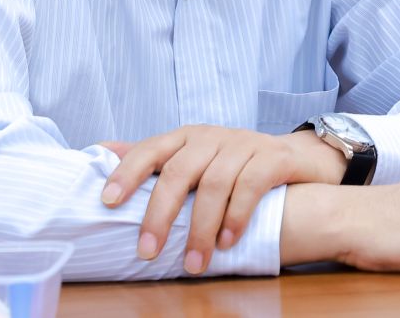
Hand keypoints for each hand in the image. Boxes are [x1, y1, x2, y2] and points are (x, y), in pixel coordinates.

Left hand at [98, 124, 349, 272]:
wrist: (298, 159)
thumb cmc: (236, 164)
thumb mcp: (194, 158)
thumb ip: (154, 158)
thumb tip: (101, 150)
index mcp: (187, 137)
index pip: (150, 148)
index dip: (128, 172)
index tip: (108, 202)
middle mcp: (212, 136)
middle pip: (180, 171)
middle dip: (160, 214)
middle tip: (148, 252)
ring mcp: (244, 144)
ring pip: (215, 184)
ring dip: (201, 228)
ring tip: (193, 263)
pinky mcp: (273, 157)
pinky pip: (251, 185)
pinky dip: (236, 216)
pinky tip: (227, 242)